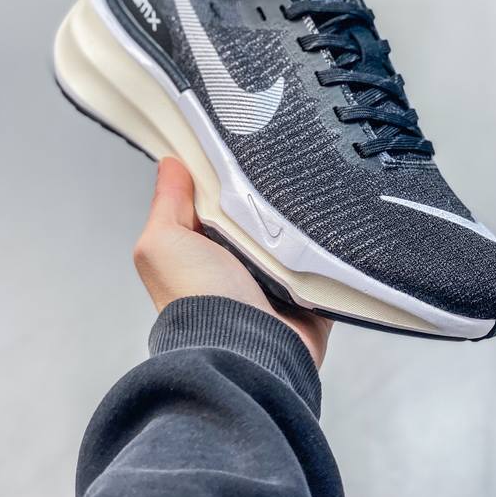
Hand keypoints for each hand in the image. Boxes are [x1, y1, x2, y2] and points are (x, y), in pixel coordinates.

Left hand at [133, 157, 331, 366]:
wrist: (244, 348)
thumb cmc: (196, 300)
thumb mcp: (163, 243)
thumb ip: (166, 203)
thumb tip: (170, 165)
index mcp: (203, 250)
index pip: (216, 201)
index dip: (226, 177)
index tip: (239, 148)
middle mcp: (238, 266)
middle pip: (260, 215)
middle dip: (269, 196)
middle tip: (280, 170)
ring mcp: (276, 282)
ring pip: (296, 237)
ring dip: (301, 222)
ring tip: (308, 196)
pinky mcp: (310, 297)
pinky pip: (328, 263)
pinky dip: (331, 251)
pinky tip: (333, 228)